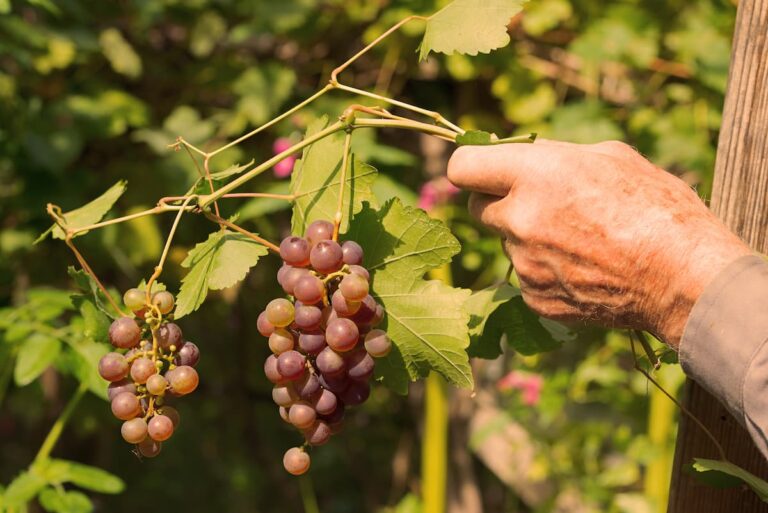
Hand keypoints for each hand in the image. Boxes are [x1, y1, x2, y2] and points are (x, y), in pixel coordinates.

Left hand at [447, 140, 751, 347]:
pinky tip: (584, 268)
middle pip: (476, 208)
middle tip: (533, 203)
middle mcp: (519, 219)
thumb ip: (553, 158)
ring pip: (507, 244)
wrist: (682, 277)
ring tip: (580, 241)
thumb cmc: (655, 208)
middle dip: (497, 202)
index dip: (471, 166)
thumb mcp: (609, 158)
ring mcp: (523, 263)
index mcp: (534, 175)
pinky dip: (546, 271)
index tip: (483, 170)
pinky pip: (526, 277)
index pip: (462, 166)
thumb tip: (524, 160)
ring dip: (528, 238)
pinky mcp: (534, 297)